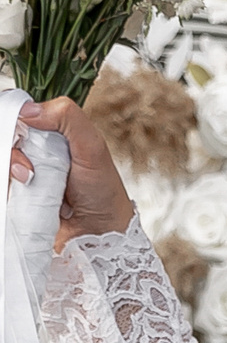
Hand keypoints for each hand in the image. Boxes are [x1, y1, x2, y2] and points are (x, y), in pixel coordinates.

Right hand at [14, 99, 136, 245]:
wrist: (99, 232)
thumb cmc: (101, 190)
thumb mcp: (93, 146)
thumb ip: (67, 118)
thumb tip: (27, 110)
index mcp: (50, 132)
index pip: (16, 113)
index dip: (13, 117)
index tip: (22, 130)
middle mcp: (33, 149)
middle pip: (5, 136)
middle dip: (12, 148)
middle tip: (29, 169)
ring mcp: (21, 171)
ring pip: (1, 159)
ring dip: (9, 167)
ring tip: (30, 181)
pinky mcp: (15, 192)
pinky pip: (1, 183)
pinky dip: (5, 185)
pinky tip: (21, 191)